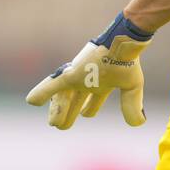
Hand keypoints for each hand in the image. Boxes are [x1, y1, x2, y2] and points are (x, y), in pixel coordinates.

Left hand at [26, 13, 152, 129]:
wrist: (123, 43)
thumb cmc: (128, 60)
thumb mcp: (132, 86)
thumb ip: (132, 104)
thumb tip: (137, 123)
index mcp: (103, 83)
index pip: (93, 99)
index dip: (90, 108)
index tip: (86, 115)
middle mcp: (88, 80)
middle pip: (76, 99)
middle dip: (70, 112)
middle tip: (62, 125)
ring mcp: (78, 77)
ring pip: (64, 97)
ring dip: (59, 110)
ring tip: (54, 123)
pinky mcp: (70, 74)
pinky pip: (52, 84)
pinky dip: (42, 92)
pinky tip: (31, 102)